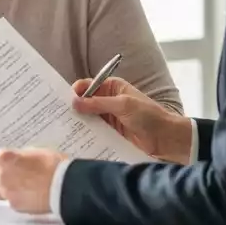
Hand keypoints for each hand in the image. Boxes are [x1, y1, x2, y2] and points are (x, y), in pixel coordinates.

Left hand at [0, 148, 64, 213]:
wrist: (65, 186)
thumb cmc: (52, 163)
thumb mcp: (31, 151)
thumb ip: (14, 156)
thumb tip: (7, 159)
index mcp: (4, 158)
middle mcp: (1, 175)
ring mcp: (7, 192)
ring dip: (1, 188)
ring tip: (16, 185)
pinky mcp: (15, 205)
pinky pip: (8, 201)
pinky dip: (14, 197)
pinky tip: (26, 193)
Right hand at [70, 77, 192, 163]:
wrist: (167, 139)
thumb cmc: (149, 116)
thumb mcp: (123, 105)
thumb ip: (98, 103)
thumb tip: (74, 102)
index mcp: (112, 87)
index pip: (88, 85)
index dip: (76, 91)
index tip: (63, 100)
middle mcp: (108, 100)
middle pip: (85, 102)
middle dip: (74, 107)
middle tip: (59, 116)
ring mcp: (109, 118)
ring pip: (88, 117)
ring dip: (79, 122)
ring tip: (63, 129)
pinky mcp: (110, 133)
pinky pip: (94, 131)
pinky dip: (86, 134)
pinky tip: (76, 139)